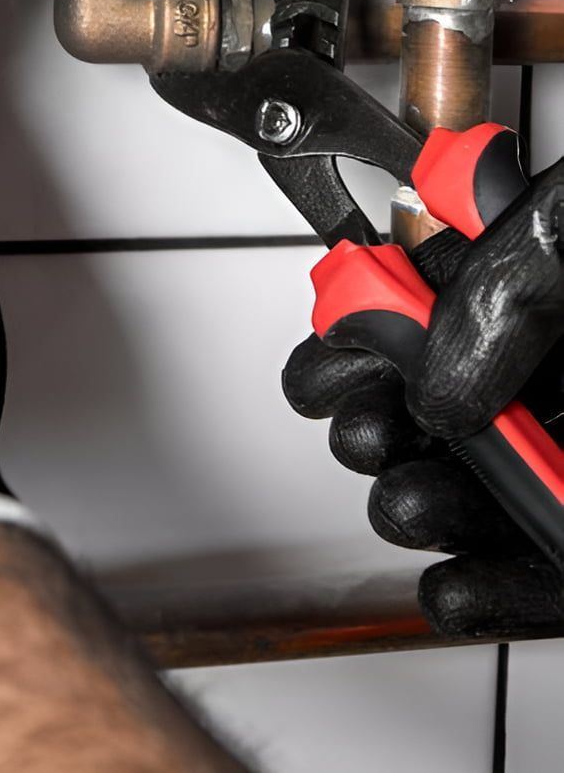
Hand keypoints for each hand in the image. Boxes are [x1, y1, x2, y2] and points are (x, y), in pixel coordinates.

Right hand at [283, 174, 563, 636]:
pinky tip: (451, 589)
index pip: (424, 295)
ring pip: (472, 494)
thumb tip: (437, 371)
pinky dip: (486, 593)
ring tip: (403, 506)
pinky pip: (541, 580)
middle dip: (376, 425)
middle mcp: (552, 373)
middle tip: (362, 426)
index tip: (332, 341)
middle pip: (430, 404)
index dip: (361, 323)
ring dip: (417, 509)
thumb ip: (511, 280)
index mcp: (540, 279)